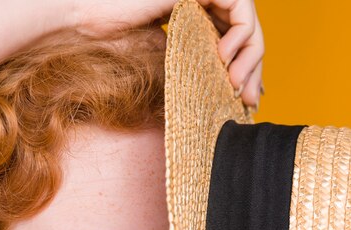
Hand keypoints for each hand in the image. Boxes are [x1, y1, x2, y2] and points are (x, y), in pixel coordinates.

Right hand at [67, 0, 263, 106]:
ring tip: (234, 82)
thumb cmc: (120, 42)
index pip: (239, 42)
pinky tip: (224, 58)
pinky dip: (239, 34)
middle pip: (249, 32)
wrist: (95, 23)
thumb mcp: (171, 60)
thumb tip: (228, 88)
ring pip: (249, 20)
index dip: (250, 70)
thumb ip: (199, 66)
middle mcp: (209, 2)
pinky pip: (240, 5)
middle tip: (250, 98)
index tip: (250, 99)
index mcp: (202, 18)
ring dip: (250, 55)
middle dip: (255, 68)